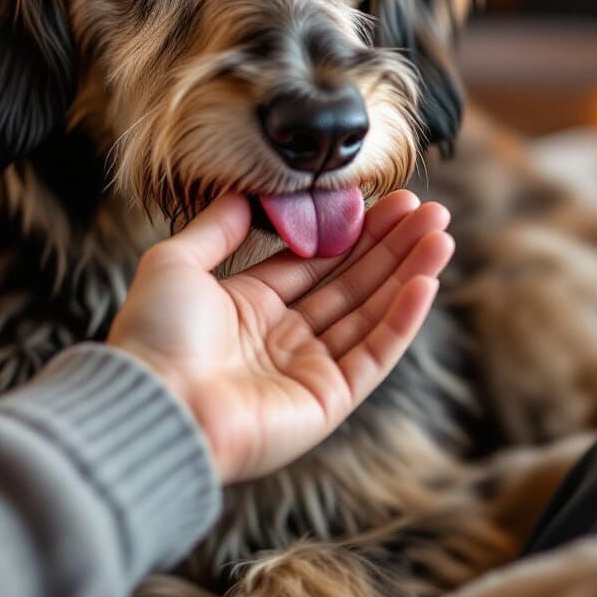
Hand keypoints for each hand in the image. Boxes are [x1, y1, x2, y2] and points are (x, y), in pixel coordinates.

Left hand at [108, 191, 453, 483]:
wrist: (155, 405)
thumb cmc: (156, 334)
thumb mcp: (177, 262)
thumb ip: (217, 226)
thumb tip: (245, 190)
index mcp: (250, 306)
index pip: (315, 262)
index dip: (352, 232)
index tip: (387, 201)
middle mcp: (283, 337)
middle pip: (351, 282)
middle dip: (391, 246)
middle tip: (430, 211)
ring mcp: (308, 370)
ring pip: (371, 312)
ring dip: (408, 273)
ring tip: (441, 235)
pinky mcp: (328, 400)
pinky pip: (374, 353)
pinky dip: (403, 318)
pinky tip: (426, 280)